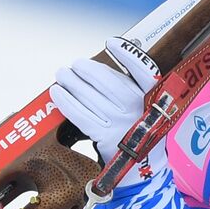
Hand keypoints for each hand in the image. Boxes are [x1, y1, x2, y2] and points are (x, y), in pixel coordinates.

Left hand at [49, 37, 159, 164]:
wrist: (141, 166)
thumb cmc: (137, 129)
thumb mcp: (144, 106)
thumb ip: (128, 87)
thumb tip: (95, 69)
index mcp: (152, 97)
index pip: (143, 71)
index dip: (128, 55)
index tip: (110, 42)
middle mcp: (138, 109)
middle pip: (108, 82)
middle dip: (87, 70)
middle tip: (74, 64)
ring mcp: (121, 124)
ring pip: (91, 97)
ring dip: (72, 83)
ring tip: (61, 75)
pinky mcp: (105, 137)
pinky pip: (81, 115)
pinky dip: (66, 102)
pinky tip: (57, 93)